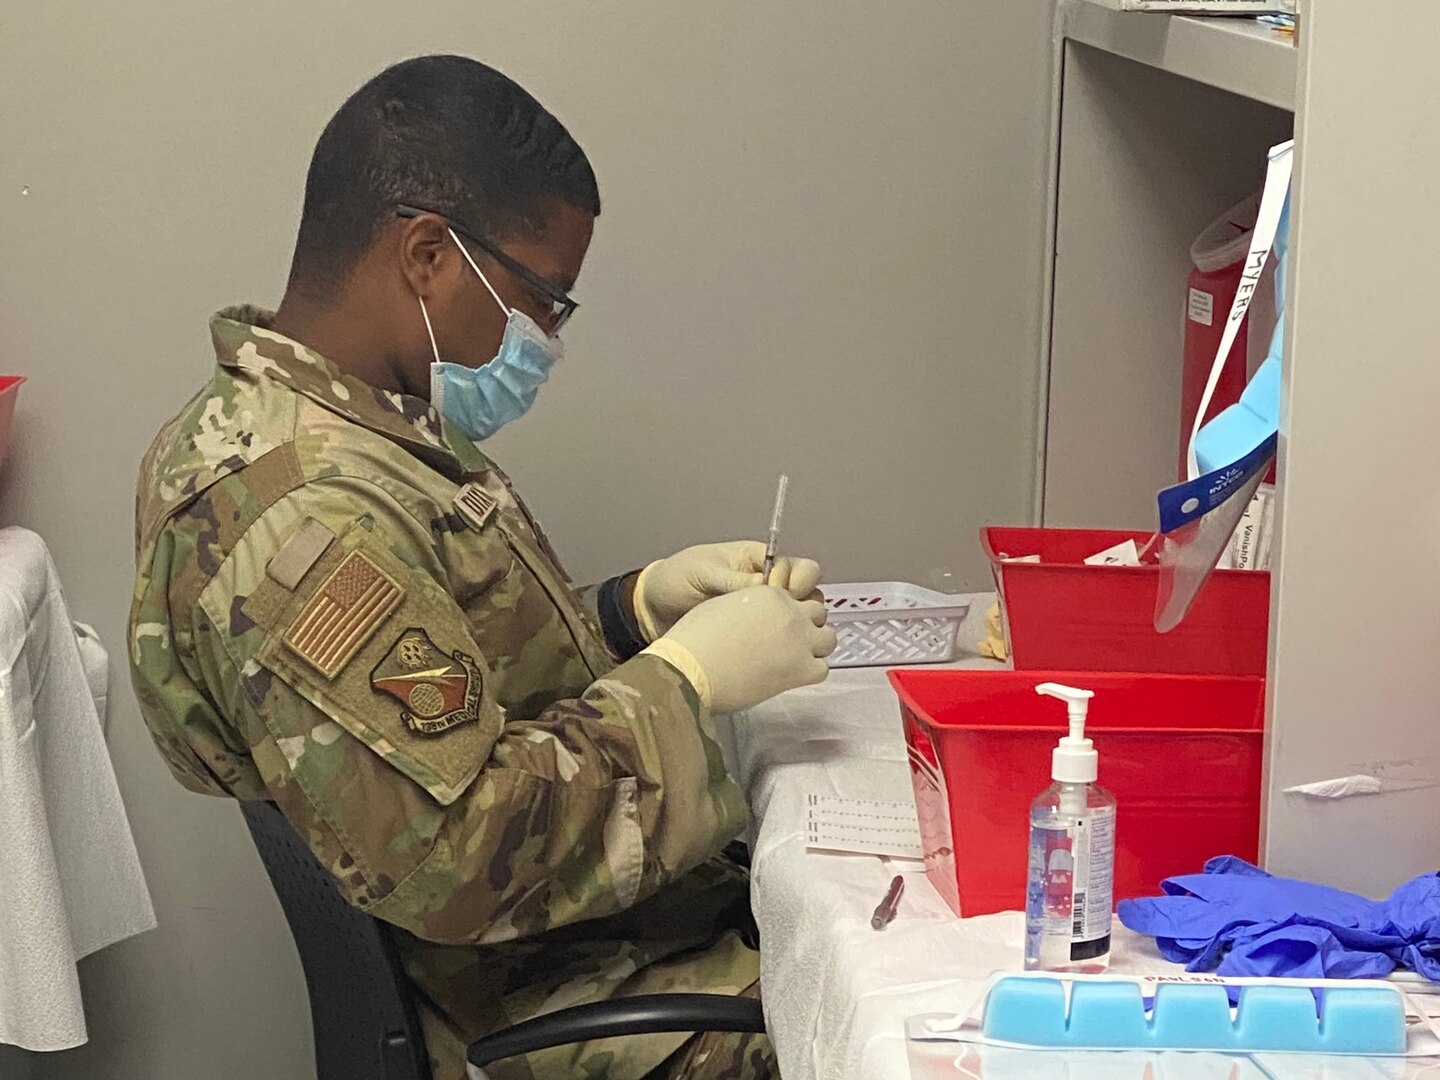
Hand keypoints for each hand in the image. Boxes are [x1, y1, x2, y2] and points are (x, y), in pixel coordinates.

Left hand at [633, 540, 822, 640]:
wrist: (653, 608)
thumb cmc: (676, 579)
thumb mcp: (702, 572)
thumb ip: (732, 580)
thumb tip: (764, 586)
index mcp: (755, 561)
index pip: (794, 567)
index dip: (792, 580)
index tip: (775, 592)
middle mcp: (765, 585)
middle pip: (807, 592)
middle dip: (803, 604)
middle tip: (782, 616)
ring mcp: (761, 611)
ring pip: (798, 616)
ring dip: (796, 625)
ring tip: (778, 635)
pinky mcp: (754, 634)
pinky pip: (778, 637)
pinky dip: (781, 643)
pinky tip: (770, 651)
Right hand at [654, 585, 836, 713]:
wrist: (691, 668)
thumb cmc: (695, 638)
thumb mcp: (720, 606)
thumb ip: (745, 604)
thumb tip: (752, 617)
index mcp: (770, 592)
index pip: (796, 595)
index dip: (789, 610)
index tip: (778, 625)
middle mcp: (790, 612)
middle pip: (816, 613)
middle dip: (806, 625)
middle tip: (786, 641)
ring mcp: (800, 640)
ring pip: (827, 638)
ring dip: (814, 646)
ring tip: (792, 658)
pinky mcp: (801, 669)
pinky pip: (822, 668)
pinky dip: (810, 671)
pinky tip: (790, 675)